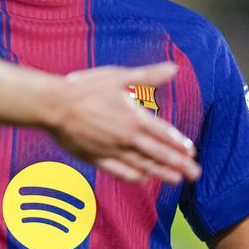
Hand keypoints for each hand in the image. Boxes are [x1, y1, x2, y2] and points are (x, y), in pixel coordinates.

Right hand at [50, 62, 200, 183]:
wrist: (54, 105)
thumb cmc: (85, 87)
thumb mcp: (119, 76)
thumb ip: (148, 76)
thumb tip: (174, 68)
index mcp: (135, 118)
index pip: (164, 134)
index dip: (180, 144)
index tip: (192, 152)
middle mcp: (127, 138)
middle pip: (159, 154)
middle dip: (179, 165)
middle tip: (194, 174)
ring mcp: (112, 150)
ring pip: (143, 165)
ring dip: (162, 173)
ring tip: (176, 180)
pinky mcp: (97, 158)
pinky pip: (120, 171)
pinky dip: (134, 176)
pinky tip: (142, 178)